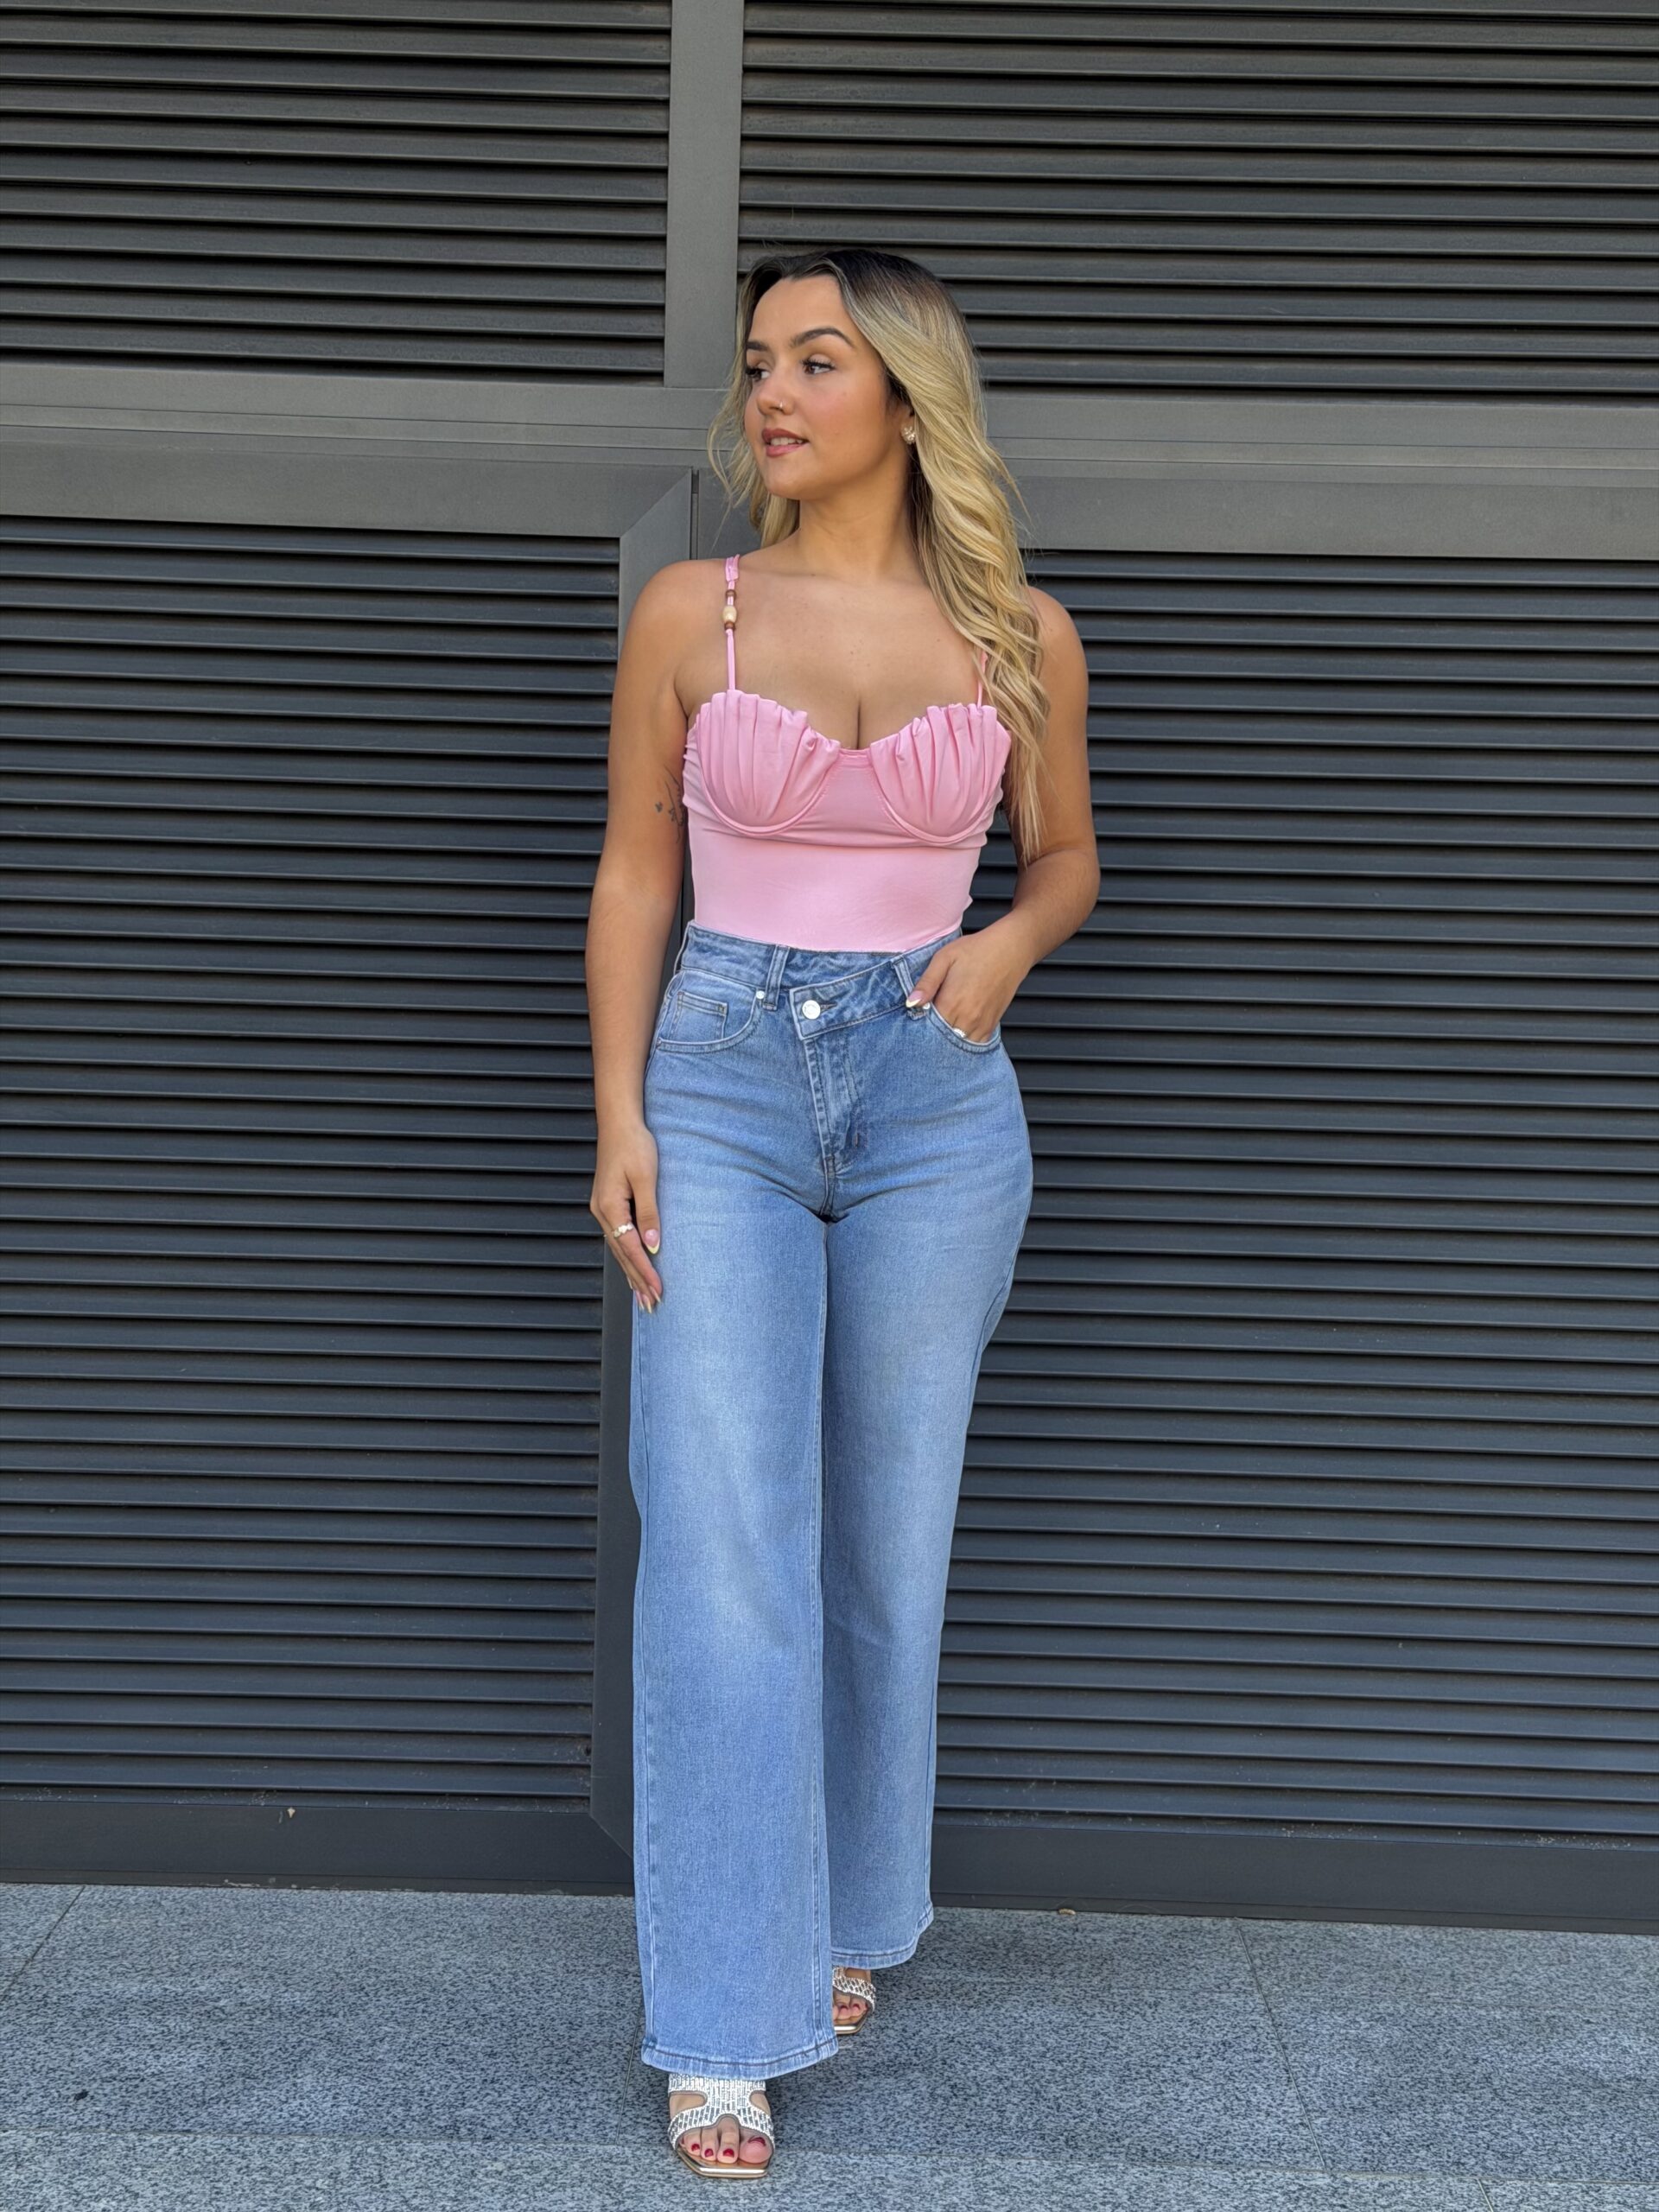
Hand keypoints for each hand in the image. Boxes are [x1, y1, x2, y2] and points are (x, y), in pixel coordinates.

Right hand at [590, 1124, 663, 1310]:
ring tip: (642, 1297)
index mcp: (610, 1208)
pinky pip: (618, 1238)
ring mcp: (603, 1209)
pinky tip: (633, 1268)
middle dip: (637, 1281)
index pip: (630, 1249)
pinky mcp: (609, 1204)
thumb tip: (654, 1246)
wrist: (619, 1121)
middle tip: (652, 1306)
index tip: (658, 1291)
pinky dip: (627, 1257)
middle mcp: (602, 1212)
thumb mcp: (646, 1178)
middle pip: (621, 1255)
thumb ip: (649, 1213)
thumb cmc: (635, 1145)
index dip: (645, 1271)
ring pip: (618, 1249)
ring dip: (631, 1273)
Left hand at [905, 926, 1027, 1043]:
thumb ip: (927, 983)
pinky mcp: (992, 1025)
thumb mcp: (944, 958)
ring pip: (958, 1045)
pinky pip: (975, 1043)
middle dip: (931, 1035)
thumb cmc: (977, 950)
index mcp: (952, 1003)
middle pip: (941, 1040)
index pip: (927, 1028)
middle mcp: (967, 1018)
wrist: (1010, 949)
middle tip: (926, 1023)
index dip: (918, 1025)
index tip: (915, 1018)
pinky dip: (964, 1040)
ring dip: (948, 1040)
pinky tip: (958, 1029)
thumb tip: (911, 1003)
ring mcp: (981, 1024)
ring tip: (942, 1025)